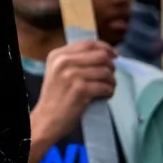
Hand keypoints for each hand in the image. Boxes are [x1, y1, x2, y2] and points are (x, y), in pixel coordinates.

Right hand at [28, 40, 115, 162]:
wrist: (47, 119)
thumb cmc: (56, 96)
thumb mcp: (59, 72)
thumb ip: (76, 60)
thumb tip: (106, 53)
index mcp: (57, 55)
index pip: (89, 44)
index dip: (106, 48)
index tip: (115, 56)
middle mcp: (63, 62)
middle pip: (101, 56)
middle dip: (111, 66)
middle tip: (109, 76)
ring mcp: (72, 76)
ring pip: (106, 72)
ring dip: (111, 82)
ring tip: (106, 88)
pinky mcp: (81, 90)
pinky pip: (106, 86)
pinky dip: (109, 92)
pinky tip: (103, 96)